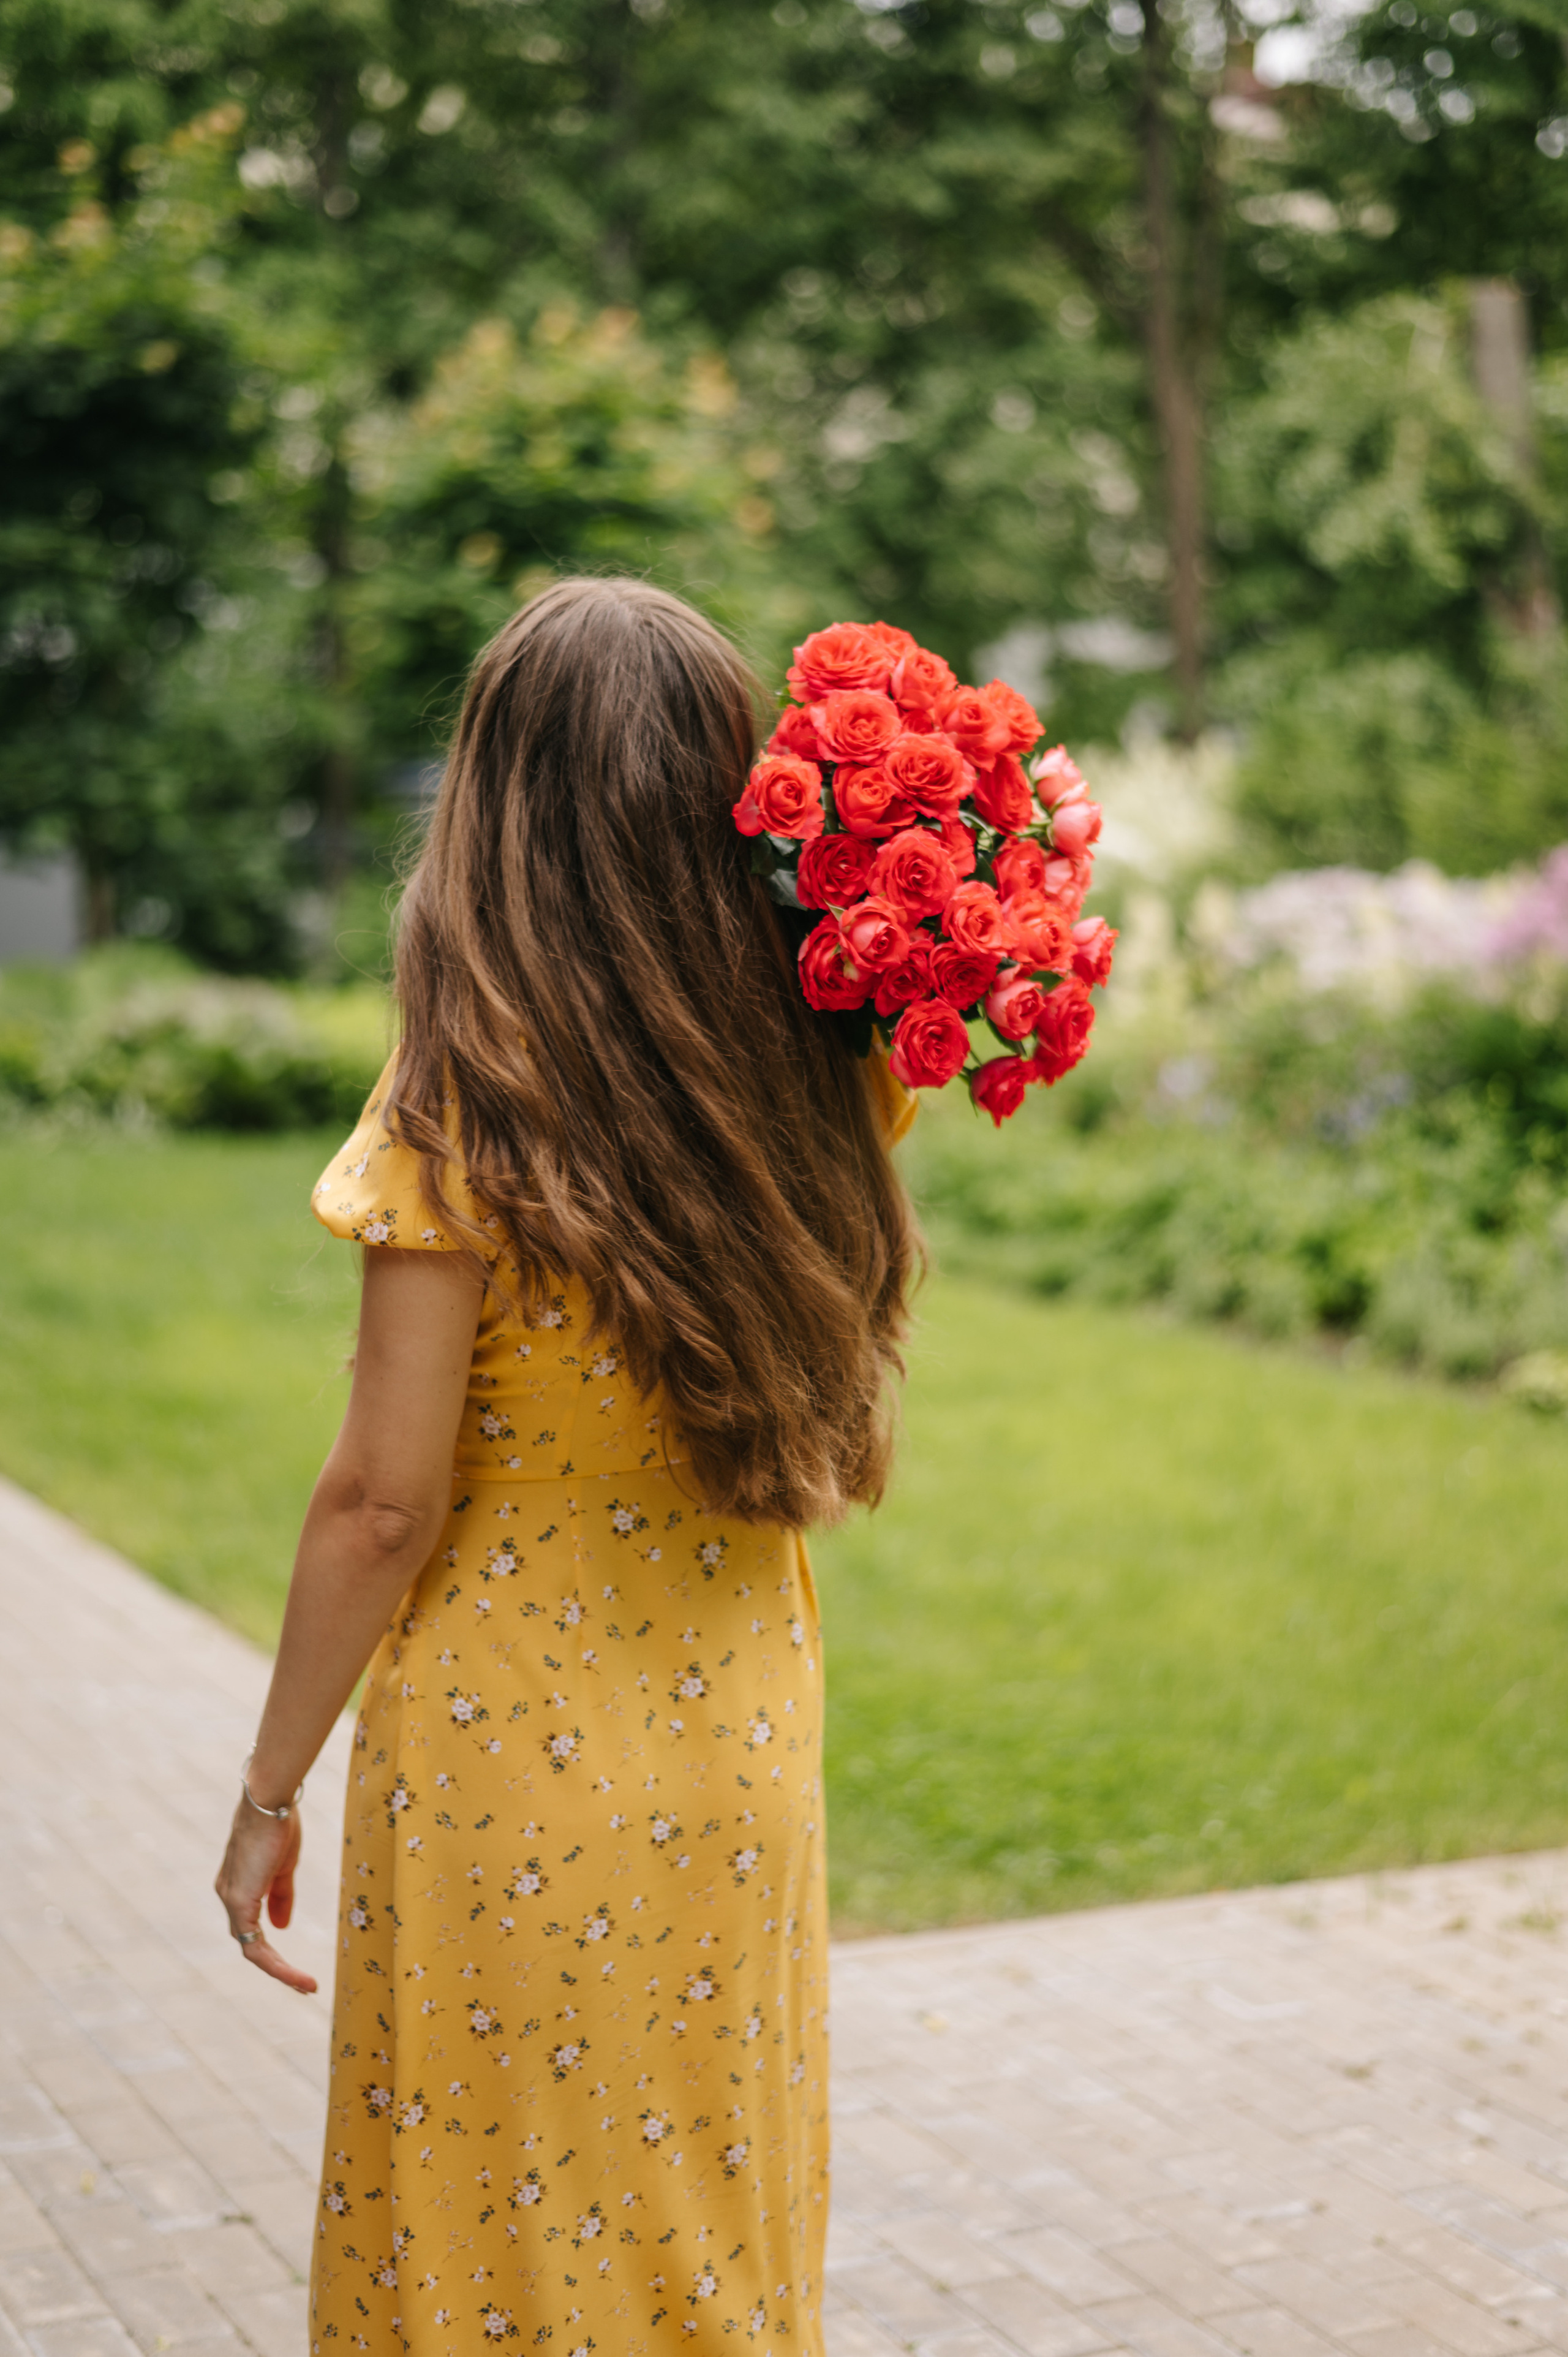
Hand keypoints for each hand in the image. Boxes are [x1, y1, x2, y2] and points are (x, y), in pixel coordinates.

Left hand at [214, 1795, 318, 1994]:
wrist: (270, 1800)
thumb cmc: (279, 1823)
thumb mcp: (284, 1866)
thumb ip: (280, 1896)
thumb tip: (281, 1927)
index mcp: (238, 1885)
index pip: (251, 1925)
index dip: (272, 1946)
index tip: (295, 1960)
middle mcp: (228, 1896)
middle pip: (249, 1941)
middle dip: (277, 1966)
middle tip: (303, 1984)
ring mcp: (231, 1900)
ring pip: (251, 1948)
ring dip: (279, 1970)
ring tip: (306, 1985)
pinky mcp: (239, 1902)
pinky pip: (254, 1945)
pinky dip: (276, 1964)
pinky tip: (295, 1975)